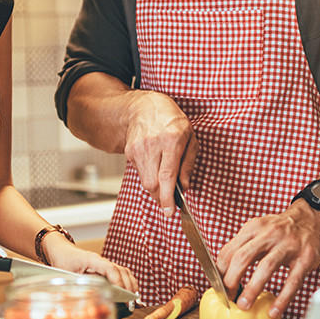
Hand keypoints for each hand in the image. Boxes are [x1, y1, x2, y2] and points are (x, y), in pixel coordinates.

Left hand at [43, 238, 139, 294]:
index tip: (123, 294)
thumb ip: (75, 286)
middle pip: (121, 270)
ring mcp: (104, 264)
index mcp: (92, 260)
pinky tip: (131, 292)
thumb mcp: (66, 275)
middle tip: (131, 302)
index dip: (118, 281)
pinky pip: (121, 273)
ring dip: (131, 284)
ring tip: (135, 299)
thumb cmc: (62, 261)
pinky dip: (128, 282)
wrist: (61, 250)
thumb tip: (84, 300)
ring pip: (124, 271)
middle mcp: (101, 261)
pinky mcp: (105, 268)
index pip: (110, 269)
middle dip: (129, 286)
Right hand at [122, 90, 196, 215]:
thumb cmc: (171, 120)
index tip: (170, 211)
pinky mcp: (129, 152)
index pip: (167, 175)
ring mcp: (138, 149)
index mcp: (171, 140)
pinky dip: (149, 175)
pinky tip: (154, 164)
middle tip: (170, 201)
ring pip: (145, 182)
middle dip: (162, 197)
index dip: (168, 197)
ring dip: (156, 187)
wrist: (144, 106)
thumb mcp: (190, 136)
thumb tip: (184, 186)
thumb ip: (189, 163)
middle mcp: (153, 144)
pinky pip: (140, 173)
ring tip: (164, 178)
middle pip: (153, 183)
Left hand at [216, 201, 319, 318]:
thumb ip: (243, 245)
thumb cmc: (281, 229)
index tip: (218, 287)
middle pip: (243, 257)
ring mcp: (288, 246)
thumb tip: (222, 269)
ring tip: (244, 305)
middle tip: (228, 297)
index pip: (229, 250)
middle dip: (231, 280)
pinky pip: (292, 281)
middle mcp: (269, 235)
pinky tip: (274, 311)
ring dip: (252, 289)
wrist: (312, 217)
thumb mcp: (259, 229)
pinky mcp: (305, 258)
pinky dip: (282, 299)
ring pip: (266, 267)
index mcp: (253, 228)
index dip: (220, 271)